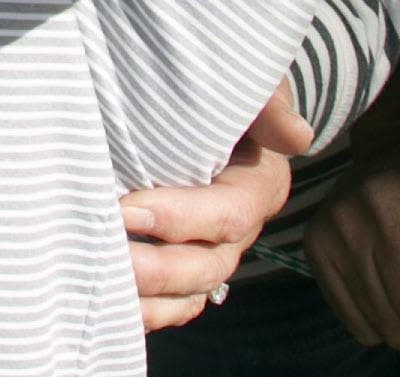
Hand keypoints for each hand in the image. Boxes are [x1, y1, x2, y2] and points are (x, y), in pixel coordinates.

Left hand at [125, 78, 309, 330]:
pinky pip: (173, 305)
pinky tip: (108, 308)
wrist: (200, 99)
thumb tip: (295, 136)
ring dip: (149, 299)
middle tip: (109, 257)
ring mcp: (213, 253)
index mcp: (259, 184)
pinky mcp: (185, 268)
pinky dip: (146, 313)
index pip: (228, 214)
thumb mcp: (248, 86)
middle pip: (208, 265)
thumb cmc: (220, 89)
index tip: (128, 209)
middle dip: (158, 268)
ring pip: (190, 293)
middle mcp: (239, 228)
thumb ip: (267, 104)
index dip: (180, 218)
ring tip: (103, 290)